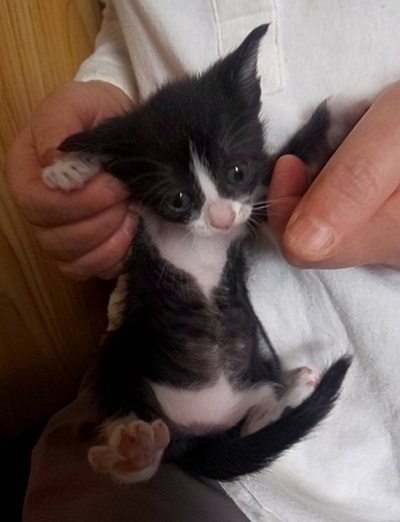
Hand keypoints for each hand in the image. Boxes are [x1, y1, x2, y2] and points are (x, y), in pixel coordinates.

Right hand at [6, 80, 137, 279]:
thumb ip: (59, 123)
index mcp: (26, 174)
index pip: (35, 204)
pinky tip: (132, 232)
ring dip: (109, 241)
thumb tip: (53, 158)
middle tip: (127, 196)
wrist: (123, 130)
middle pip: (55, 238)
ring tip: (132, 212)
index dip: (77, 201)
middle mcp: (37, 210)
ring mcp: (59, 234)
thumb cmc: (95, 114)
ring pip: (72, 260)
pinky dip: (114, 258)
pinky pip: (92, 271)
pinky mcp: (85, 251)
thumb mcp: (76, 103)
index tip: (114, 183)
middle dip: (100, 221)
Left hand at [268, 81, 399, 269]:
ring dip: (330, 193)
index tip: (292, 162)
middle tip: (331, 148)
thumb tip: (301, 244)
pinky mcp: (399, 234)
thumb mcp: (395, 133)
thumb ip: (353, 184)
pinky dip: (349, 196)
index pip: (305, 249)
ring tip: (357, 152)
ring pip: (339, 234)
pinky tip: (372, 167)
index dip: (287, 205)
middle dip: (310, 196)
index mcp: (394, 236)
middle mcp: (397, 254)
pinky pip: (359, 225)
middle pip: (322, 244)